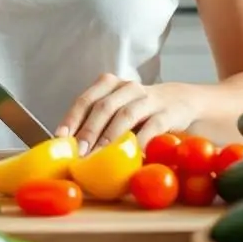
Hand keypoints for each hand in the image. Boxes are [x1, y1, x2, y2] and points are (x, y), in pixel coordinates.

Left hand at [57, 74, 194, 153]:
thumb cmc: (140, 111)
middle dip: (89, 130)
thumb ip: (97, 123)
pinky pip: (152, 127)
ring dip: (110, 137)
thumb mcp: (117, 109)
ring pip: (126, 115)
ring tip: (99, 156)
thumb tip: (69, 148)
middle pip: (104, 107)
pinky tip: (131, 157)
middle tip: (79, 152)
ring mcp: (149, 98)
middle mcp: (128, 87)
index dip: (72, 118)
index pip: (86, 99)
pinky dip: (140, 143)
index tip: (61, 137)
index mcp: (110, 84)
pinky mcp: (168, 112)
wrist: (181, 101)